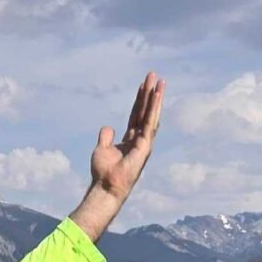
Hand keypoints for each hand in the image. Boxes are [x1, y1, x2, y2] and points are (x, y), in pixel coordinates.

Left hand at [89, 73, 164, 207]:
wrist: (106, 186)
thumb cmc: (103, 172)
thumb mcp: (102, 149)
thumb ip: (106, 136)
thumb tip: (108, 126)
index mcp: (131, 140)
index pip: (137, 115)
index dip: (140, 100)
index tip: (143, 84)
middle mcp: (140, 139)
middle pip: (146, 111)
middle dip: (150, 94)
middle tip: (154, 75)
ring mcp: (145, 142)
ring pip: (151, 115)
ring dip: (155, 97)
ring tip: (159, 81)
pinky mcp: (145, 145)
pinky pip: (150, 122)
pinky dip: (153, 108)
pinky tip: (156, 95)